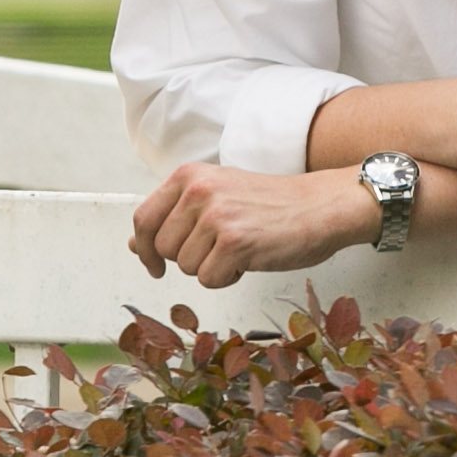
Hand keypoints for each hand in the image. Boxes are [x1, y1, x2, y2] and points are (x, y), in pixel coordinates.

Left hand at [127, 163, 382, 288]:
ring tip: (240, 248)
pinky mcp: (234, 242)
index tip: (154, 264)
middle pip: (163, 249)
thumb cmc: (272, 204)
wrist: (321, 206)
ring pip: (186, 268)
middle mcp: (198, 191)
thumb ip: (176, 216)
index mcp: (190, 175)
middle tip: (222, 246)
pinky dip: (228, 278)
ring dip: (211, 268)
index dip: (145, 248)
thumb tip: (135, 244)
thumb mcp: (217, 196)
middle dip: (189, 258)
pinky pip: (209, 280)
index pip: (143, 218)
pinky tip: (250, 258)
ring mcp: (215, 216)